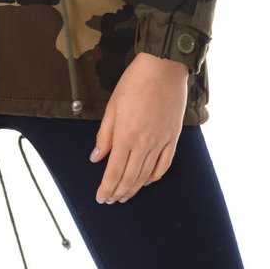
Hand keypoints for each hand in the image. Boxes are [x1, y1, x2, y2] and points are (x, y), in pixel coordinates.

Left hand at [89, 52, 188, 204]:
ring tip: (125, 196)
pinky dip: (154, 177)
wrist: (163, 68)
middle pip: (130, 177)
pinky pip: (164, 165)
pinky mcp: (173, 138)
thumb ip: (104, 135)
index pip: (114, 171)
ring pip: (146, 175)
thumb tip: (96, 158)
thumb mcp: (112, 106)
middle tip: (111, 200)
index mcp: (125, 135)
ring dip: (134, 188)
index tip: (101, 197)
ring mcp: (161, 142)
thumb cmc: (134, 82)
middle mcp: (144, 143)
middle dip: (119, 192)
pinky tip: (147, 181)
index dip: (107, 188)